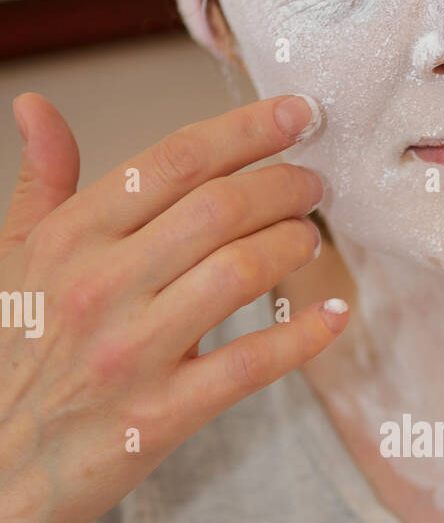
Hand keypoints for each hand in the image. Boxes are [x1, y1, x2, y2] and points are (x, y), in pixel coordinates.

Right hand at [0, 92, 347, 522]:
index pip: (173, 161)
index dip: (247, 129)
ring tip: (309, 236)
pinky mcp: (162, 414)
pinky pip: (251, 364)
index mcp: (69, 238)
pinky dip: (303, 335)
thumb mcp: (13, 260)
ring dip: (293, 244)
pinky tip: (332, 314)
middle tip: (313, 184)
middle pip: (219, 209)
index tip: (296, 114)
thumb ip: (40, 183)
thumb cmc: (12, 356)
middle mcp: (100, 286)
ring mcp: (133, 352)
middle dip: (283, 185)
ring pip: (240, 273)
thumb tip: (38, 108)